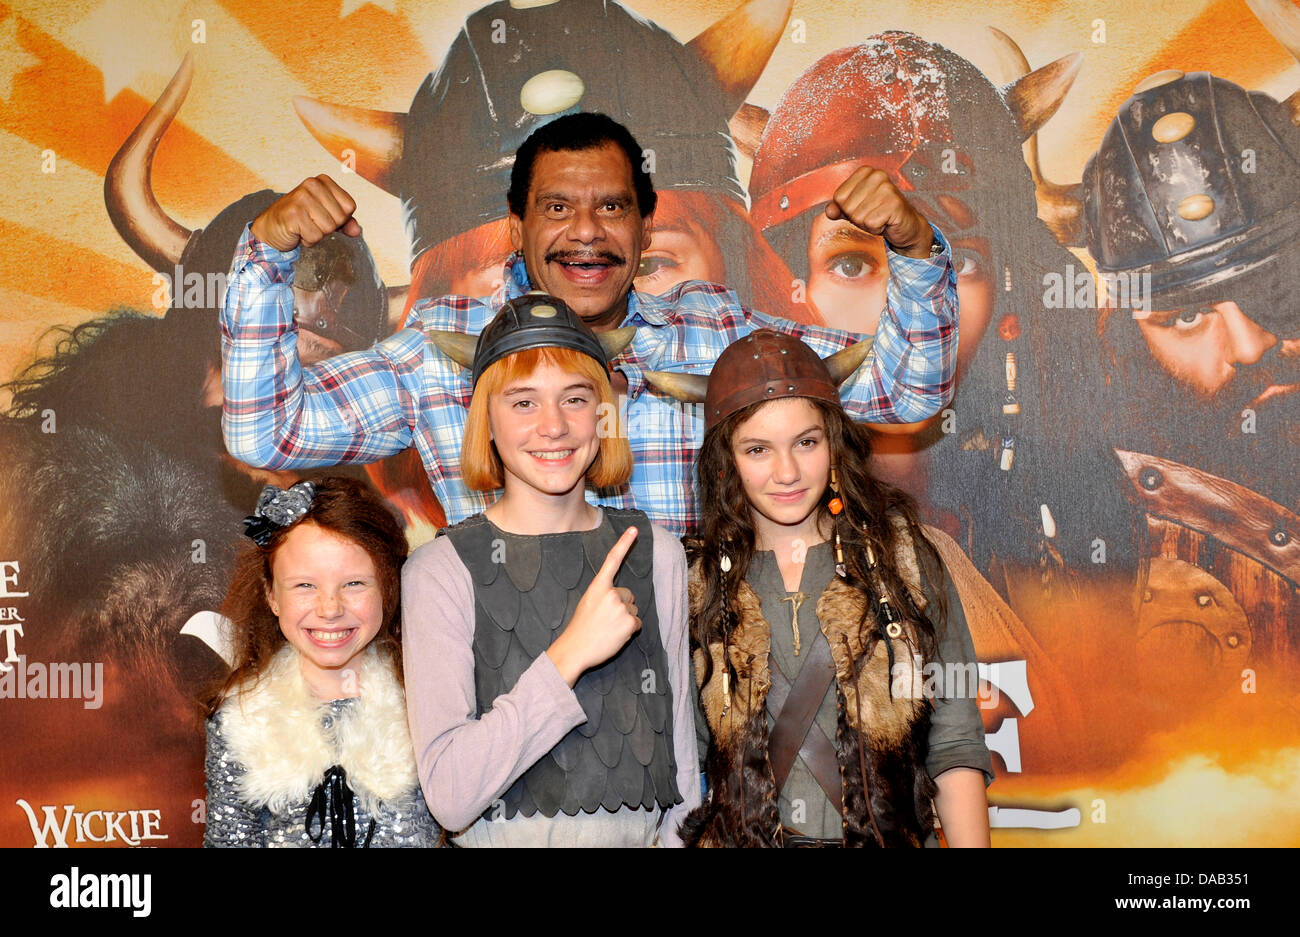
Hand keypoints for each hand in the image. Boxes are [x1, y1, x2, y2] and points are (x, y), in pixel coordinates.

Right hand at [250, 175, 361, 251]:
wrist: (271, 228)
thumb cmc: (301, 220)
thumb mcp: (327, 217)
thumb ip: (345, 222)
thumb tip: (357, 231)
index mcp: (323, 181)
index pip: (350, 206)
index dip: (340, 218)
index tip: (323, 216)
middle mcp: (312, 184)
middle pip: (340, 218)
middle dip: (328, 228)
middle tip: (311, 222)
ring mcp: (301, 198)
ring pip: (328, 228)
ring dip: (317, 234)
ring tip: (304, 226)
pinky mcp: (293, 214)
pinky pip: (315, 236)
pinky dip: (308, 240)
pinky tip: (297, 232)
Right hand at [546, 526, 640, 685]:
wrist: (575, 649)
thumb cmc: (580, 628)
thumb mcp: (588, 603)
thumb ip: (604, 595)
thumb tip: (623, 599)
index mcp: (598, 586)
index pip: (612, 560)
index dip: (624, 543)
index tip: (634, 529)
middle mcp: (611, 593)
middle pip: (629, 595)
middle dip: (622, 605)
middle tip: (605, 619)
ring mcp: (621, 608)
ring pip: (633, 610)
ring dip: (625, 619)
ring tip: (608, 628)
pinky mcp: (629, 622)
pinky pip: (637, 623)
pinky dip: (630, 630)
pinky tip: (615, 635)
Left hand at [825, 166, 933, 258]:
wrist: (905, 225)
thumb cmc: (880, 213)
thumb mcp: (856, 208)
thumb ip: (840, 208)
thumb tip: (830, 211)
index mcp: (865, 172)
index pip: (839, 197)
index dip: (848, 209)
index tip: (864, 208)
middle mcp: (877, 176)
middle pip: (848, 207)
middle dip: (858, 218)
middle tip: (874, 214)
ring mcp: (887, 189)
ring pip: (858, 217)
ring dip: (867, 224)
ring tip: (880, 218)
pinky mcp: (894, 204)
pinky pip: (871, 223)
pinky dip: (876, 228)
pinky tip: (886, 222)